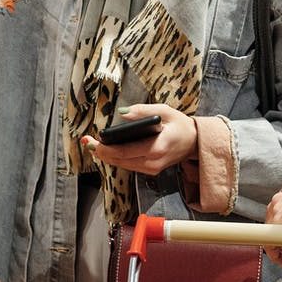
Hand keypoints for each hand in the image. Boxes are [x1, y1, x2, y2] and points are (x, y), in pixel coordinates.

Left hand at [81, 103, 196, 175]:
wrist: (195, 142)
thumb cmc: (180, 124)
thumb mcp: (165, 111)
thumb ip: (143, 111)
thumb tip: (122, 112)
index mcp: (157, 147)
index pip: (125, 151)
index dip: (106, 148)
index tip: (93, 141)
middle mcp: (153, 162)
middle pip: (120, 160)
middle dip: (101, 152)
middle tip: (86, 142)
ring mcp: (152, 169)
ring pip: (123, 165)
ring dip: (107, 156)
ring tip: (92, 145)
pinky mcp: (150, 171)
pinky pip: (129, 165)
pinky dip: (117, 158)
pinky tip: (107, 150)